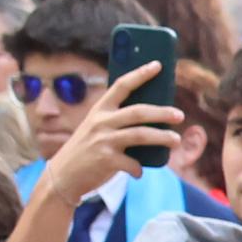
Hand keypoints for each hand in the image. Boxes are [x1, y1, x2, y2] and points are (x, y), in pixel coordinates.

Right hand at [42, 60, 191, 201]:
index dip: (140, 74)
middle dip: (162, 112)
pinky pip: (132, 163)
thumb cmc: (85, 150)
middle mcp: (101, 122)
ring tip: (176, 140)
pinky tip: (138, 172)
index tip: (157, 65)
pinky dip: (138, 169)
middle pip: (138, 112)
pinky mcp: (106, 160)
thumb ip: (116, 121)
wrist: (62, 176)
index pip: (121, 85)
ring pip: (140, 134)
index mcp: (99, 110)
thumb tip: (152, 117)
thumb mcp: (95, 128)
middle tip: (179, 115)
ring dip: (162, 137)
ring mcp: (103, 140)